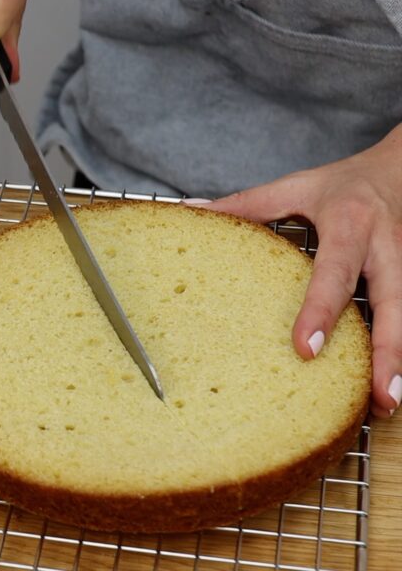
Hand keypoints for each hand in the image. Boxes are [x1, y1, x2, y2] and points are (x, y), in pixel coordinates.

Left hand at [205, 123, 401, 418]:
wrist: (401, 167)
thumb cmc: (342, 184)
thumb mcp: (295, 186)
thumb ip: (246, 205)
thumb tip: (191, 212)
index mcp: (349, 225)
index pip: (333, 274)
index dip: (320, 311)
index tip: (303, 349)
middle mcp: (385, 249)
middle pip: (393, 304)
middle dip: (388, 352)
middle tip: (379, 397)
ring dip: (398, 361)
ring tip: (385, 404)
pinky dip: (398, 350)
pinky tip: (385, 384)